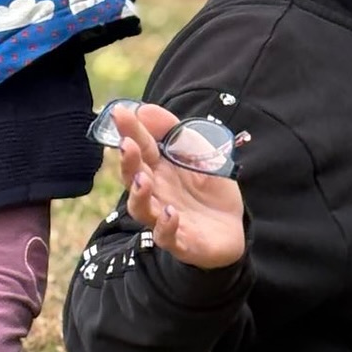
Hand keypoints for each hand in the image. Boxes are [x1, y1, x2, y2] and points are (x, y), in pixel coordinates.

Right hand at [112, 102, 246, 270]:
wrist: (232, 226)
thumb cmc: (208, 187)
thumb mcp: (198, 151)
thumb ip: (173, 131)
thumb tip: (144, 109)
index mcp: (158, 169)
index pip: (141, 147)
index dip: (130, 130)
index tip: (119, 112)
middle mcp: (156, 193)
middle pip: (134, 178)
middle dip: (128, 162)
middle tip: (127, 145)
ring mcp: (164, 218)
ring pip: (141, 209)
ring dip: (139, 195)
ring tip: (143, 180)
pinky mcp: (181, 242)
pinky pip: (167, 237)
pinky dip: (166, 226)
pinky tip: (170, 213)